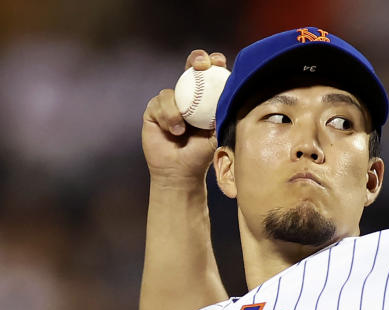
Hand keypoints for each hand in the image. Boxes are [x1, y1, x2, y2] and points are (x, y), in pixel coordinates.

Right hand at [142, 50, 227, 181]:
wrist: (182, 172)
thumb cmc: (203, 154)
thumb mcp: (217, 132)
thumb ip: (224, 113)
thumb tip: (235, 94)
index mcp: (206, 98)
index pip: (211, 74)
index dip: (214, 63)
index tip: (220, 62)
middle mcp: (187, 96)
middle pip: (190, 67)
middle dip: (196, 59)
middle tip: (202, 64)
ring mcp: (169, 102)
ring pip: (172, 91)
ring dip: (177, 109)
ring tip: (182, 130)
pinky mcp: (153, 111)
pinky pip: (158, 104)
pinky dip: (167, 116)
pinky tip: (174, 131)